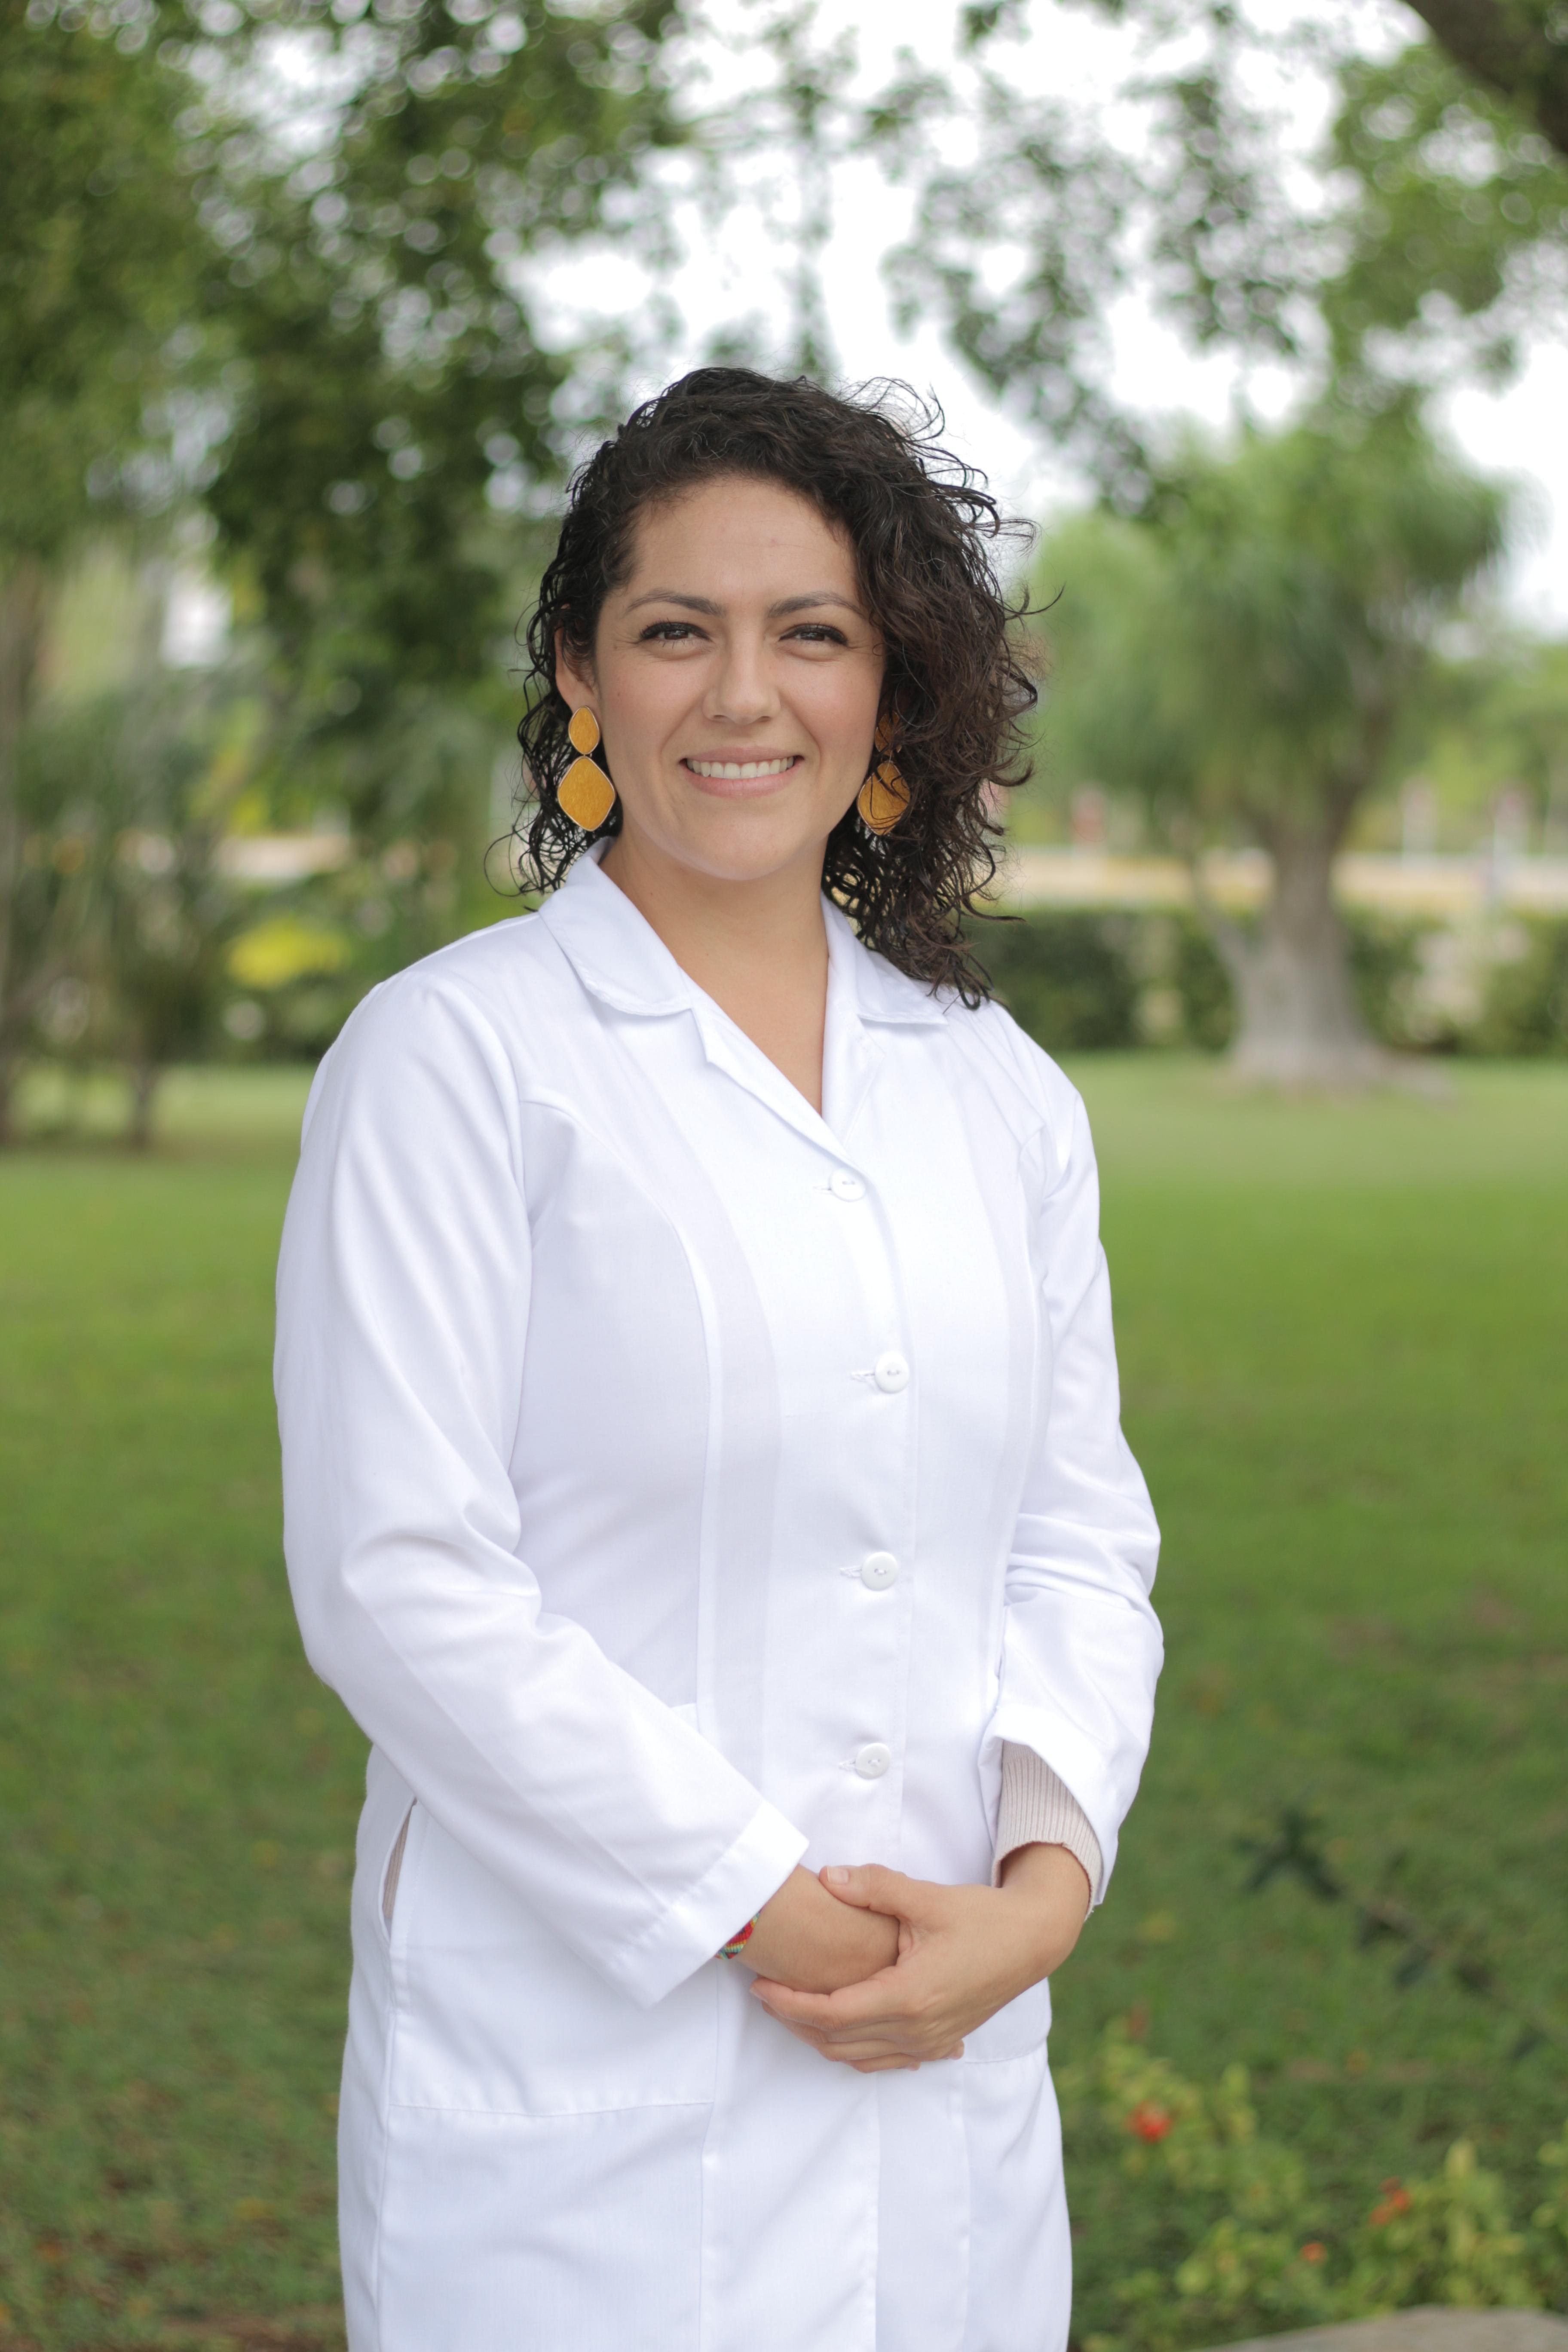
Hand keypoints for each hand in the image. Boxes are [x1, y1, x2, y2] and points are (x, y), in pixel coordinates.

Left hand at [748, 1843, 1090, 2071]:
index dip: (790, 2003)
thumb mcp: (926, 1896)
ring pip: (857, 2057)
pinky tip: (841, 2030)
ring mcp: (929, 2042)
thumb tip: (827, 1878)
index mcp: (909, 1997)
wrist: (1030, 1940)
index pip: (832, 2013)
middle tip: (766, 1992)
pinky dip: (854, 2050)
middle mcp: (917, 2030)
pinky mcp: (939, 2042)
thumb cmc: (981, 1917)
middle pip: (837, 2040)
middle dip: (795, 2020)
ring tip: (792, 2007)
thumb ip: (873, 1886)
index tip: (761, 1986)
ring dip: (820, 2037)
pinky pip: (884, 2060)